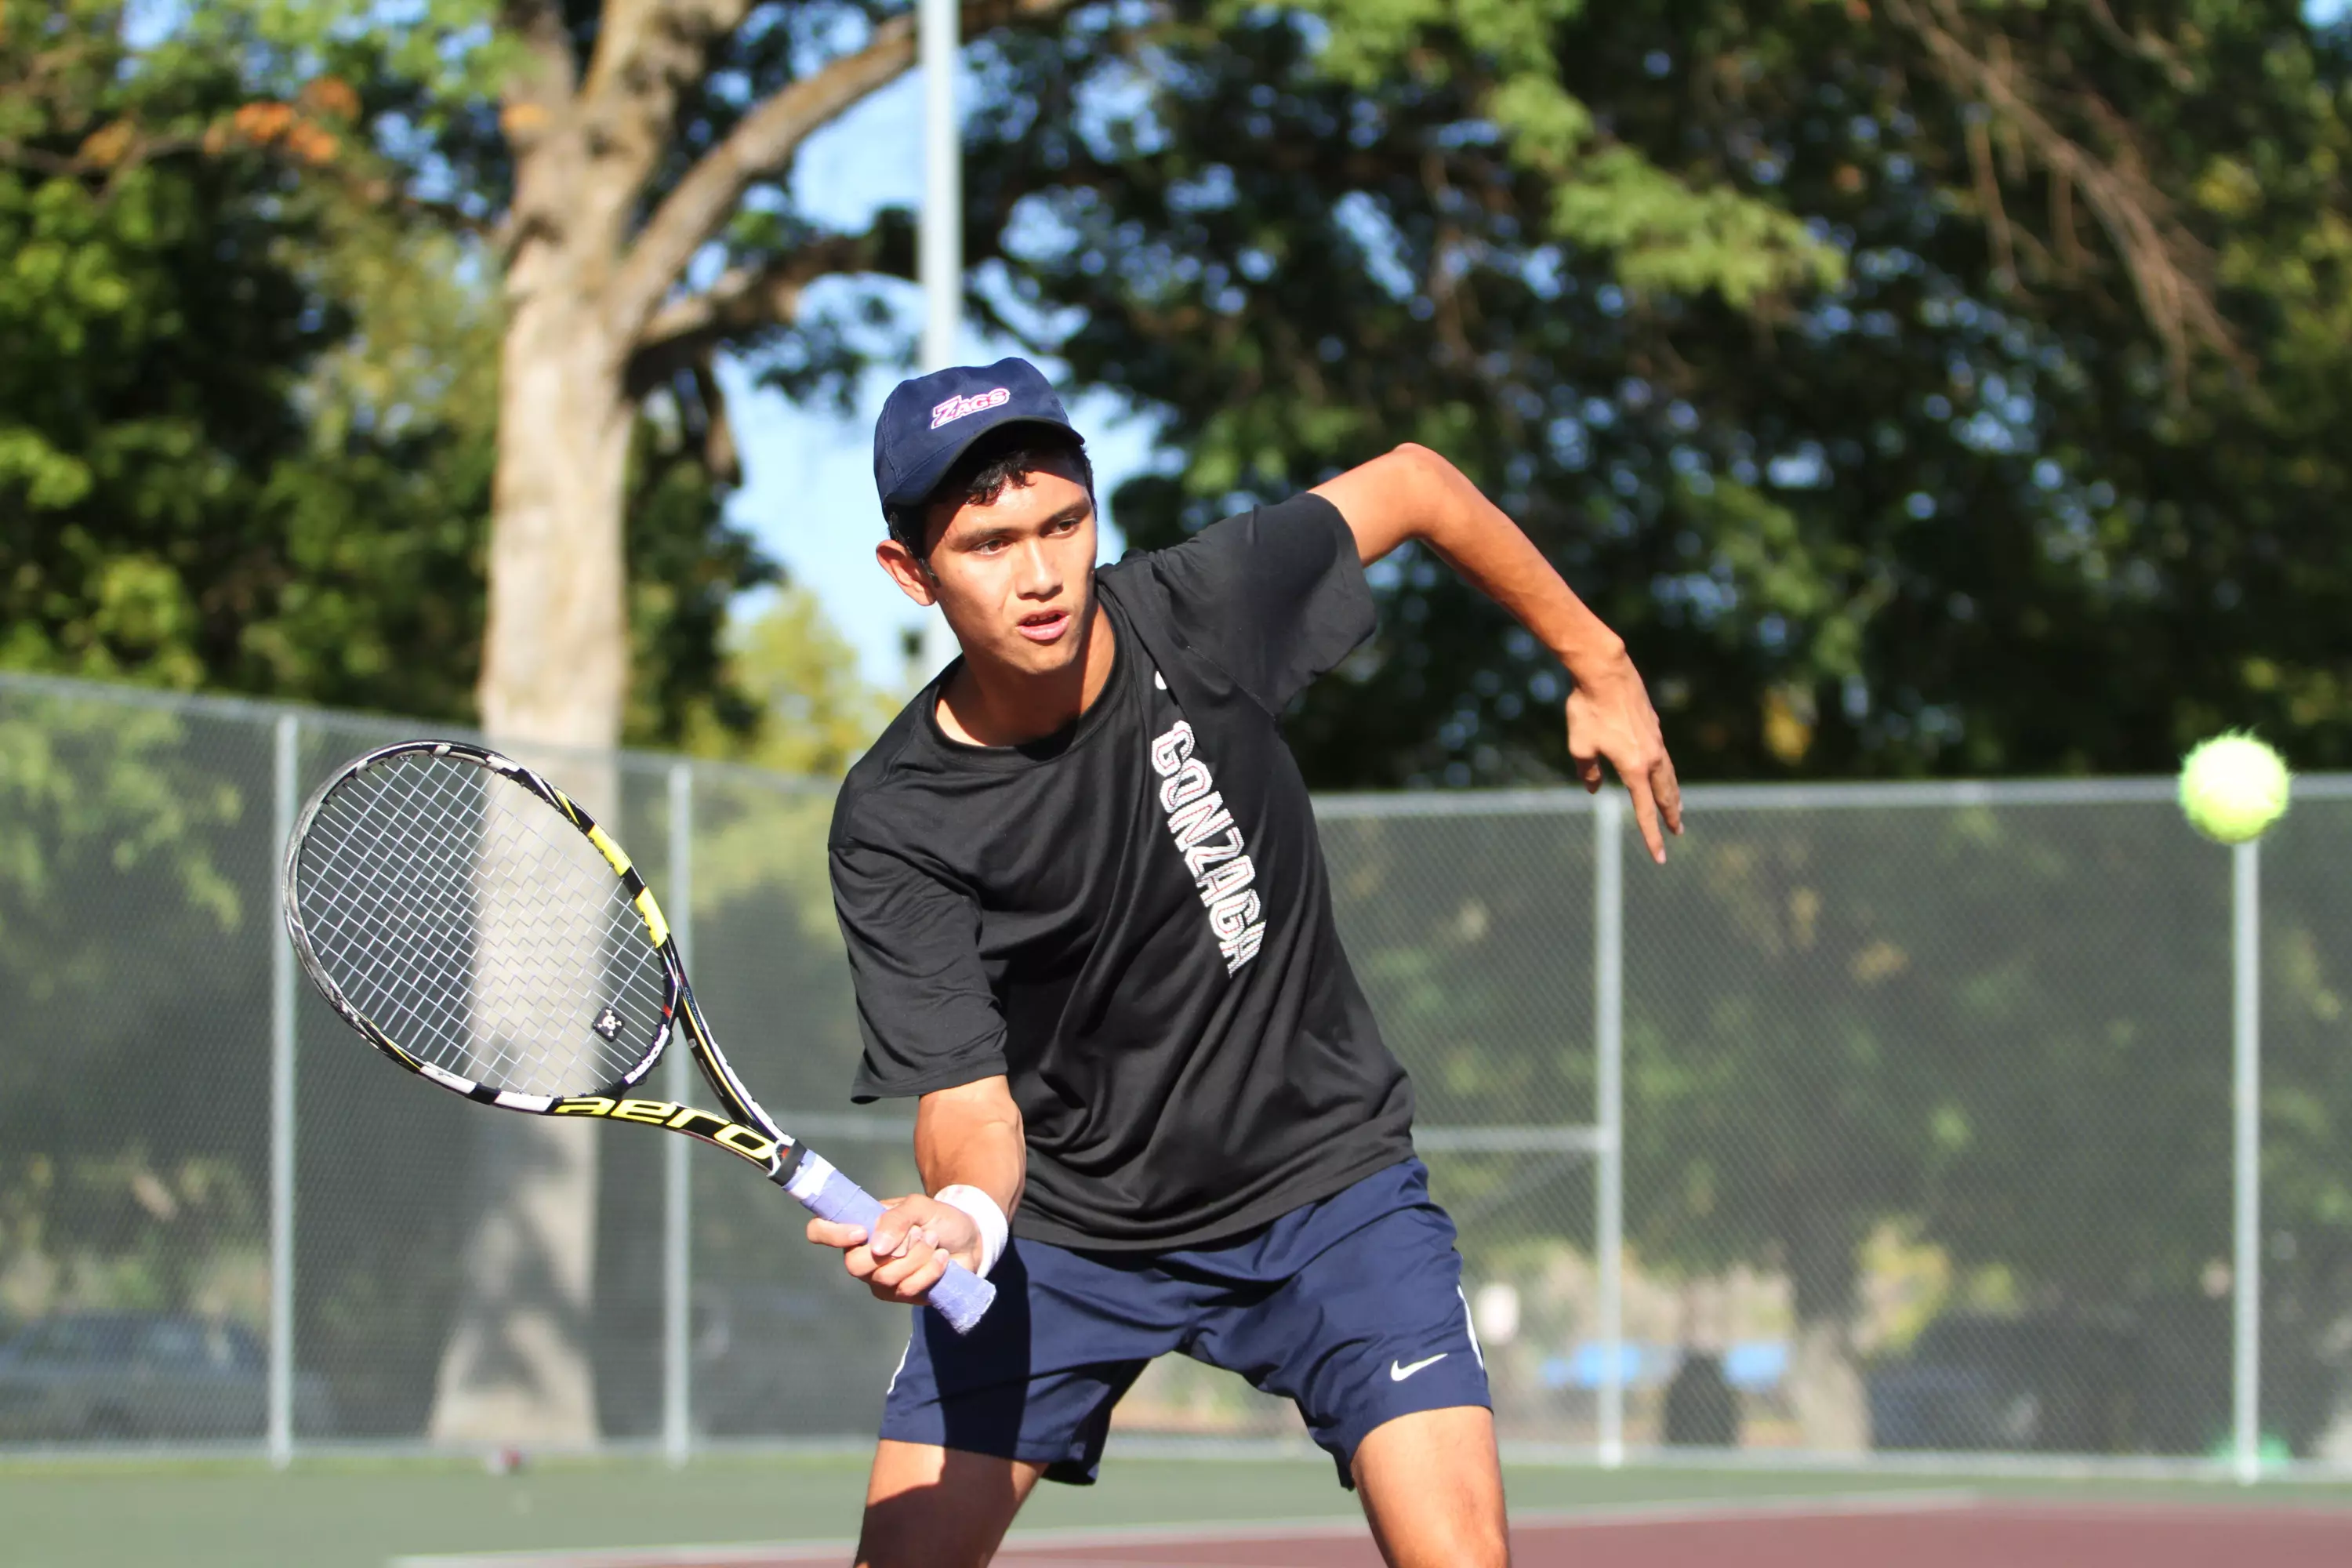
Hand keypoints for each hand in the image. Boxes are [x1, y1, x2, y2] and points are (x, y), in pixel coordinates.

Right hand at [805, 1193, 980, 1307]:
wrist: (970, 1240)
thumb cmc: (939, 1218)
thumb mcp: (919, 1206)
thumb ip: (896, 1217)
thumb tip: (876, 1246)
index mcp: (859, 1227)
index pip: (821, 1231)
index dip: (830, 1233)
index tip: (861, 1232)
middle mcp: (863, 1255)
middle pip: (854, 1265)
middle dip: (893, 1251)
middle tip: (918, 1234)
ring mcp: (880, 1279)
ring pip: (885, 1278)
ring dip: (918, 1257)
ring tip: (934, 1241)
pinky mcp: (901, 1295)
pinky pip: (907, 1290)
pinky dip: (929, 1271)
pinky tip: (942, 1259)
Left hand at [1563, 650, 1683, 862]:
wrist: (1605, 671)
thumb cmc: (1588, 708)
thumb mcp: (1579, 745)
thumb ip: (1587, 771)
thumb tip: (1592, 788)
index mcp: (1635, 767)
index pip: (1644, 810)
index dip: (1651, 836)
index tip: (1659, 857)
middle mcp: (1652, 756)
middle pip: (1665, 794)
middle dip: (1671, 816)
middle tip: (1677, 832)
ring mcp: (1656, 740)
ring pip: (1668, 775)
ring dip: (1673, 794)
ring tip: (1677, 808)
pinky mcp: (1653, 726)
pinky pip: (1663, 757)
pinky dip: (1666, 772)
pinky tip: (1661, 772)